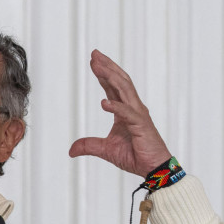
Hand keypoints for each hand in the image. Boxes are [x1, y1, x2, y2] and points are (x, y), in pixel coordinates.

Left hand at [68, 50, 170, 176]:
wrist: (153, 168)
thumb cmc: (135, 155)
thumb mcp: (105, 150)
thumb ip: (89, 146)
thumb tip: (71, 150)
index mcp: (125, 111)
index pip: (113, 88)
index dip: (103, 74)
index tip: (93, 61)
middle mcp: (133, 108)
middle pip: (120, 82)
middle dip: (107, 67)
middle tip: (94, 54)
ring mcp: (138, 115)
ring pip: (124, 90)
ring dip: (110, 77)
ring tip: (97, 66)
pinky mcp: (141, 126)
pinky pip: (128, 114)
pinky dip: (116, 107)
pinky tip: (104, 102)